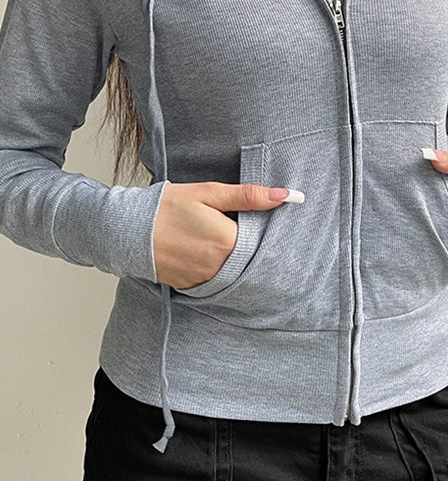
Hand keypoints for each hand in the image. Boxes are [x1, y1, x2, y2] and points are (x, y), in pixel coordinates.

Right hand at [152, 182, 293, 288]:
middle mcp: (219, 266)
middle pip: (250, 258)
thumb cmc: (167, 206)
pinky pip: (215, 279)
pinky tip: (205, 251)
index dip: (264, 230)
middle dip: (250, 245)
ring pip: (234, 271)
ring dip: (234, 257)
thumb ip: (248, 196)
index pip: (262, 240)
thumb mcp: (208, 193)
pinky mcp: (192, 287)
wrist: (128, 229)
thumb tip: (286, 195)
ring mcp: (205, 279)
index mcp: (227, 241)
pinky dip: (216, 267)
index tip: (262, 220)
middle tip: (235, 228)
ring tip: (218, 237)